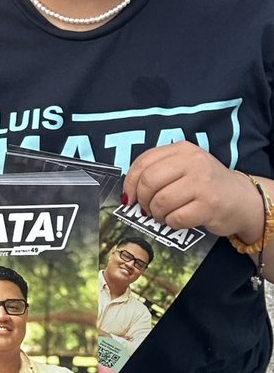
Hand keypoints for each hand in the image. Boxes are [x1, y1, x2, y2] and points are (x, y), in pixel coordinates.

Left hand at [124, 142, 262, 240]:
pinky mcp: (210, 206)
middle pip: (150, 181)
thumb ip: (158, 171)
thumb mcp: (184, 167)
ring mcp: (203, 183)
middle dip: (143, 199)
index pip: (144, 162)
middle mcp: (193, 162)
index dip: (131, 182)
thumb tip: (129, 193)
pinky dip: (171, 223)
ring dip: (157, 213)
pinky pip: (176, 218)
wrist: (242, 199)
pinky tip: (177, 220)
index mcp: (182, 149)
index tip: (129, 197)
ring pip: (161, 201)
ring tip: (164, 215)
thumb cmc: (205, 184)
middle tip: (147, 208)